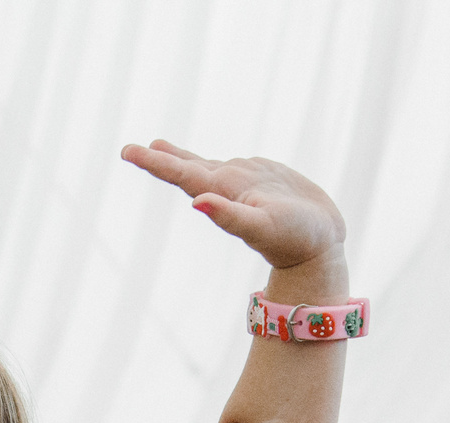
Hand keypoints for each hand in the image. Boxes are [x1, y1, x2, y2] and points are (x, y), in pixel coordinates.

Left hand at [122, 141, 345, 278]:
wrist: (322, 249)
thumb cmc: (294, 240)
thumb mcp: (261, 226)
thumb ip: (229, 216)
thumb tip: (197, 202)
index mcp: (222, 194)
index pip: (182, 175)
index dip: (155, 163)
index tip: (128, 151)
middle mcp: (226, 188)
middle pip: (186, 169)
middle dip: (159, 159)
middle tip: (128, 150)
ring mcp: (243, 184)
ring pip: (205, 166)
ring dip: (180, 159)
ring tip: (157, 147)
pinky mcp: (261, 180)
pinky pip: (230, 166)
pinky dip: (211, 162)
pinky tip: (205, 163)